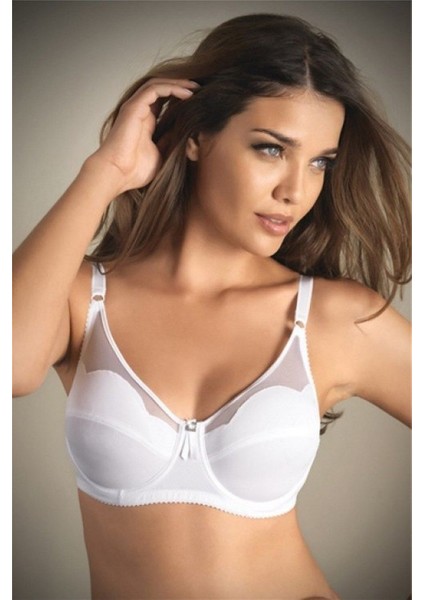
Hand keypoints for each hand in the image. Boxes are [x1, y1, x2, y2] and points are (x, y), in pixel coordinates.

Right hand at [85, 78, 198, 194]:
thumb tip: (186, 131)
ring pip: (158, 85)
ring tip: (196, 87)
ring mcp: (135, 107)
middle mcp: (139, 111)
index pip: (164, 101)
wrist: (118, 174)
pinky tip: (187, 94)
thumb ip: (171, 141)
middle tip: (200, 88)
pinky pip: (154, 89)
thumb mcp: (162, 154)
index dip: (180, 97)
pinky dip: (171, 88)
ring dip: (178, 83)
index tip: (198, 100)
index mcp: (146, 121)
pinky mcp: (133, 107)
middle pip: (162, 89)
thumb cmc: (135, 170)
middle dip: (181, 86)